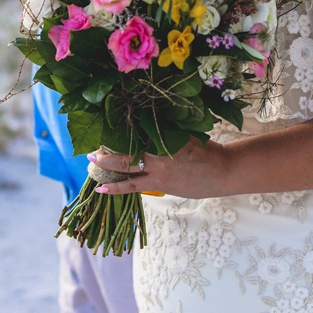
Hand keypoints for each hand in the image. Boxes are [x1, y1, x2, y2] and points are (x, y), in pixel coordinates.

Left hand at [88, 138, 228, 199]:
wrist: (222, 171)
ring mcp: (159, 172)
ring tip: (91, 167)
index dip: (118, 132)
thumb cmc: (206, 150)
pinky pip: (134, 186)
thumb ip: (164, 132)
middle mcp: (159, 154)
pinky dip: (118, 187)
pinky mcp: (161, 185)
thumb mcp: (185, 134)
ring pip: (127, 170)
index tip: (104, 128)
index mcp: (164, 138)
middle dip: (106, 153)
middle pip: (126, 153)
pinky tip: (104, 188)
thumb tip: (144, 124)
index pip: (136, 133)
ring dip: (107, 169)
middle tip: (91, 152)